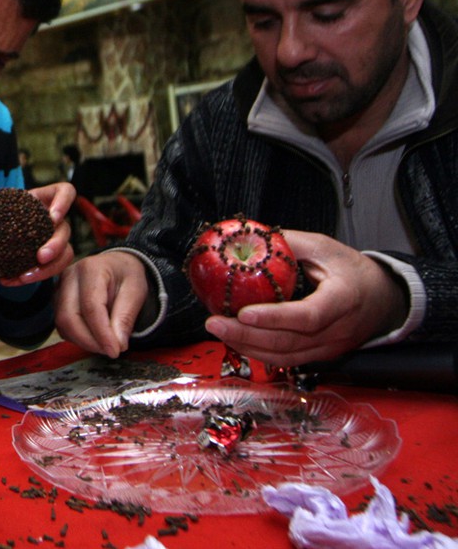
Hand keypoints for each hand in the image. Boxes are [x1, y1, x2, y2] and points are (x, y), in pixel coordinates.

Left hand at [4, 181, 77, 285]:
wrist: (0, 223)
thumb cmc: (3, 209)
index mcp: (47, 198)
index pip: (66, 192)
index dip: (63, 203)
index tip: (52, 217)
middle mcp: (56, 219)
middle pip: (67, 230)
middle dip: (56, 245)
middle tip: (41, 256)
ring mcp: (56, 238)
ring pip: (65, 254)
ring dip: (47, 268)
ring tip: (25, 276)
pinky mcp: (52, 257)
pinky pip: (48, 270)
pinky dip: (31, 277)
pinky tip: (12, 280)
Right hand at [55, 251, 151, 357]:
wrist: (116, 265)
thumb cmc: (126, 275)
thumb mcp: (136, 291)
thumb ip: (126, 317)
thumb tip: (118, 344)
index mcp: (91, 268)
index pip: (91, 307)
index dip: (102, 333)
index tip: (115, 351)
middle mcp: (68, 276)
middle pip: (69, 317)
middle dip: (89, 341)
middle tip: (111, 351)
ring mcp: (58, 288)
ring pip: (62, 324)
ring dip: (83, 341)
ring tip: (105, 344)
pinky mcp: (56, 301)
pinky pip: (62, 327)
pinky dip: (77, 338)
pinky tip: (95, 337)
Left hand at [205, 230, 409, 366]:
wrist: (384, 298)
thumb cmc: (353, 271)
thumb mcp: (325, 248)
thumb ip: (289, 244)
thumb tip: (251, 238)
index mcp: (343, 300)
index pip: (308, 317)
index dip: (274, 318)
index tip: (243, 313)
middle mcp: (338, 331)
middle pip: (289, 342)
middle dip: (247, 336)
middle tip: (214, 323)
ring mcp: (330, 348)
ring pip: (285, 357)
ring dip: (248, 347)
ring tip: (218, 331)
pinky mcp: (320, 355)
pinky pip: (287, 359)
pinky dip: (259, 352)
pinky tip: (237, 340)